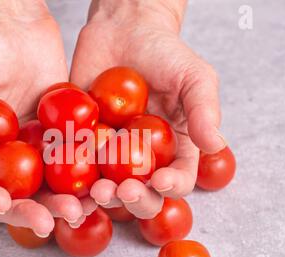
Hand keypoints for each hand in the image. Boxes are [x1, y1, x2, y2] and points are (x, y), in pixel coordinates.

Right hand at [0, 0, 94, 234]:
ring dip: (62, 202)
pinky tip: (98, 187)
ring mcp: (31, 150)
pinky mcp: (59, 138)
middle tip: (50, 221)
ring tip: (80, 210)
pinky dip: (84, 176)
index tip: (3, 204)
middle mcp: (0, 158)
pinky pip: (71, 161)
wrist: (15, 25)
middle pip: (14, 195)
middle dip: (31, 211)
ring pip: (46, 186)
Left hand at [71, 0, 225, 217]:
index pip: (179, 178)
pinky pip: (77, 163)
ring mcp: (112, 153)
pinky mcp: (84, 142)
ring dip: (103, 195)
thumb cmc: (166, 53)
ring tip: (97, 190)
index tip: (161, 180)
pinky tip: (68, 180)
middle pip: (143, 192)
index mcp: (175, 149)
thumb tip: (216, 145)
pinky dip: (73, 175)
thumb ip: (204, 111)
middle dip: (134, 198)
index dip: (172, 185)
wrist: (123, 30)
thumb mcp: (194, 77)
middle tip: (124, 190)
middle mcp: (144, 158)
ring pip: (108, 186)